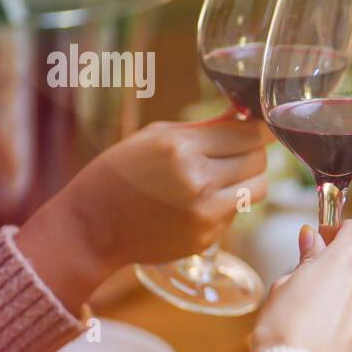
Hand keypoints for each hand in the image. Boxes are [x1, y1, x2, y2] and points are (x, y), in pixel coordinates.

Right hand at [17, 116, 269, 311]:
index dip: (258, 130)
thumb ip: (206, 127)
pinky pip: (237, 212)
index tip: (256, 129)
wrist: (91, 226)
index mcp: (181, 148)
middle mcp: (198, 180)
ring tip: (225, 176)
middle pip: (259, 160)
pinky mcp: (207, 236)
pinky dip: (228, 204)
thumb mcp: (156, 136)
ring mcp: (205, 213)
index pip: (250, 134)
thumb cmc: (120, 172)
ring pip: (259, 188)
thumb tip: (247, 114)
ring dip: (249, 179)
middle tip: (235, 153)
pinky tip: (200, 201)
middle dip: (252, 153)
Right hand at [250, 220, 351, 351]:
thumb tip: (312, 240)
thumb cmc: (285, 333)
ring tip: (311, 318)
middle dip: (337, 270)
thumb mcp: (285, 286)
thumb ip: (306, 260)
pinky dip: (348, 322)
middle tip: (307, 284)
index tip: (321, 240)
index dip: (338, 231)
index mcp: (350, 262)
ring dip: (344, 298)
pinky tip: (323, 337)